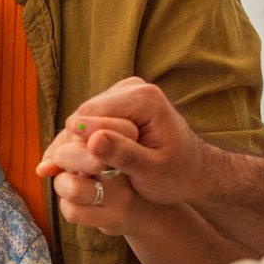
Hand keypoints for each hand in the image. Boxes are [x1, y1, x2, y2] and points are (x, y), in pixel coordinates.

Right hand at [33, 77, 217, 207]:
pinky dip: (81, 142)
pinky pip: (88, 121)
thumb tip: (91, 140)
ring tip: (69, 171)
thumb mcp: (152, 172)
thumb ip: (122, 155)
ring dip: (76, 145)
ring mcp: (124, 92)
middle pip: (82, 115)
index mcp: (144, 98)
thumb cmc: (178, 174)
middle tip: (72, 175)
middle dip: (76, 145)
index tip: (82, 174)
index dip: (80, 144)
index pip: (90, 115)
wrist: (195, 170)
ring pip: (81, 118)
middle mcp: (133, 87)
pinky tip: (72, 163)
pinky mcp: (117, 103)